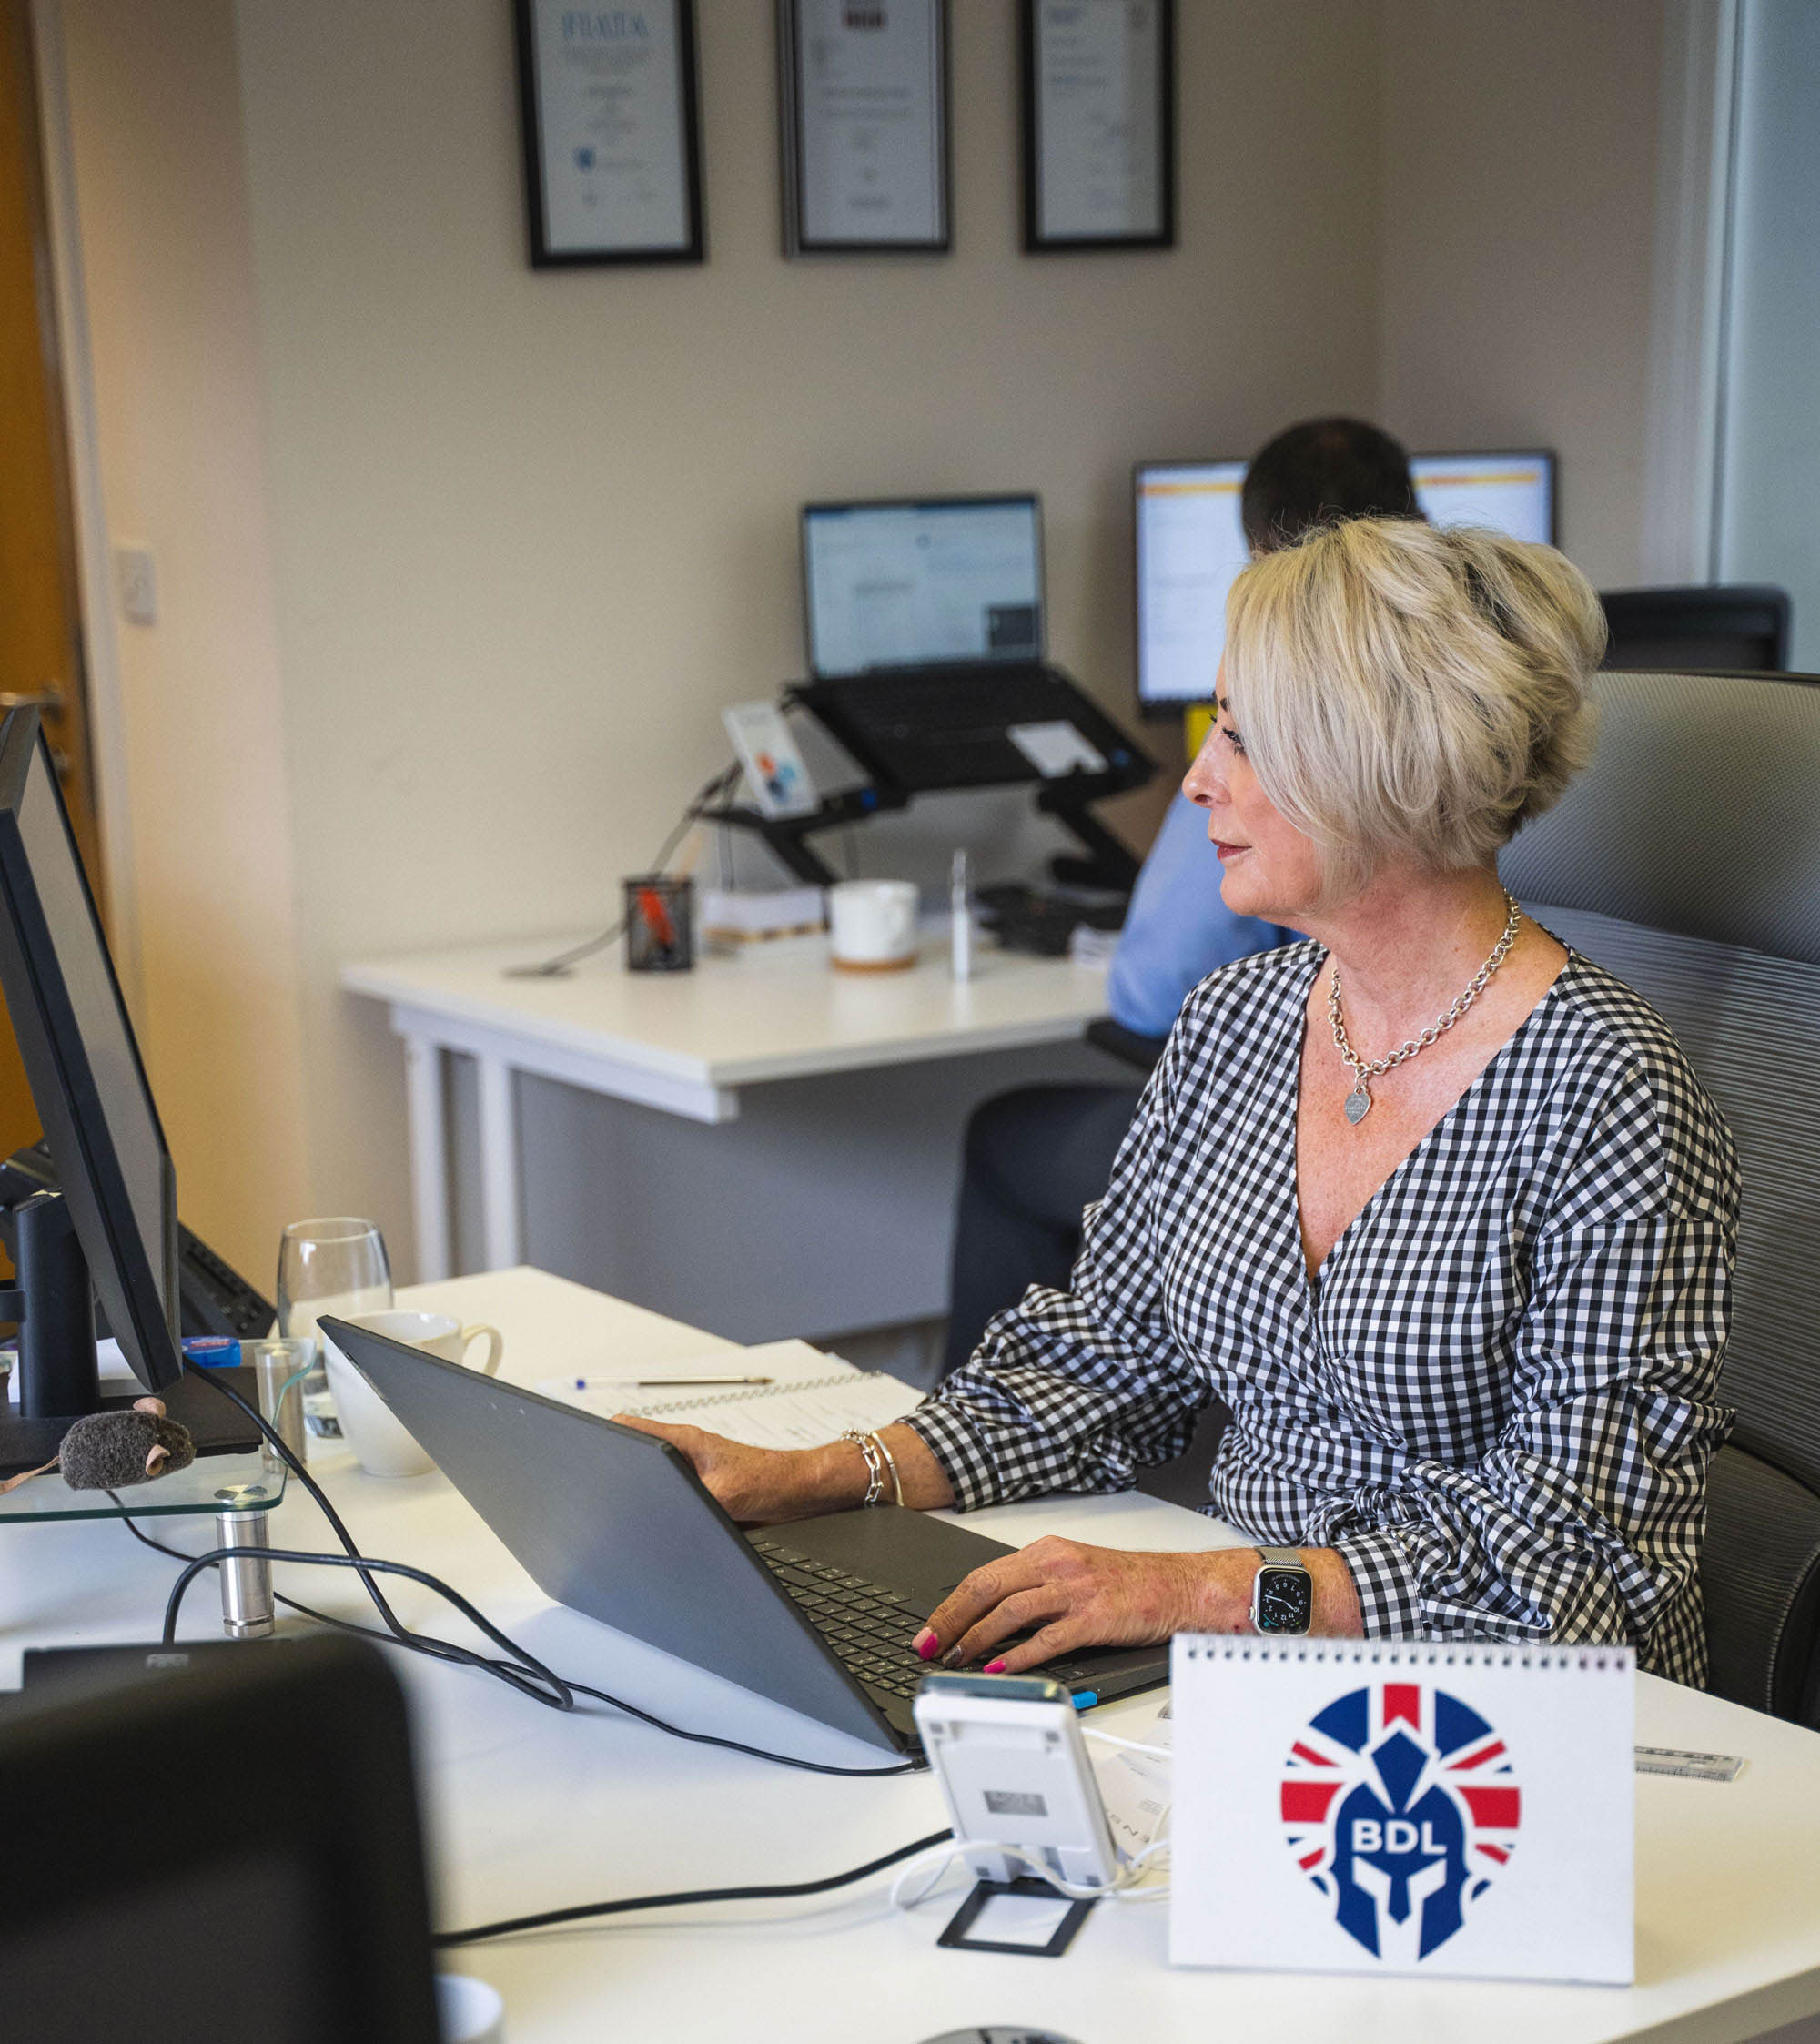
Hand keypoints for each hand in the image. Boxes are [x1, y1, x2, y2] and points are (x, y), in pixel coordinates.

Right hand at [611, 1416, 855, 1524]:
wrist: (795, 1491)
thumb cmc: (766, 1483)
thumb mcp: (720, 1496)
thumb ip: (685, 1501)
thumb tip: (653, 1514)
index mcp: (683, 1441)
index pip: (630, 1428)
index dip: (600, 1436)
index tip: (577, 1445)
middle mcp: (684, 1449)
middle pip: (635, 1449)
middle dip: (610, 1464)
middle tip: (589, 1482)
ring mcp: (690, 1466)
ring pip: (650, 1471)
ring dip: (634, 1484)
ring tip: (613, 1501)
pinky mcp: (700, 1484)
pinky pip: (666, 1489)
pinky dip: (654, 1499)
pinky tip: (648, 1518)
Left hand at [911, 1537, 1252, 1674]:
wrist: (1180, 1586)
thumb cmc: (1130, 1584)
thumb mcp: (1075, 1572)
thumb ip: (1035, 1587)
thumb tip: (989, 1617)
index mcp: (1047, 1552)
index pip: (984, 1575)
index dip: (951, 1604)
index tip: (930, 1628)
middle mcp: (1056, 1565)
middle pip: (987, 1588)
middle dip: (951, 1619)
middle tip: (928, 1645)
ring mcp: (1075, 1591)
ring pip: (1010, 1611)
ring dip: (976, 1637)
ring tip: (955, 1659)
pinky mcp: (1094, 1618)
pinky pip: (1047, 1639)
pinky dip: (1018, 1656)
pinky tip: (1000, 1670)